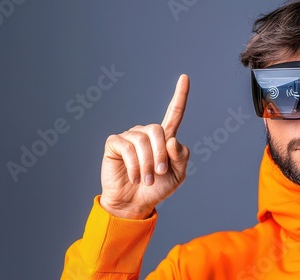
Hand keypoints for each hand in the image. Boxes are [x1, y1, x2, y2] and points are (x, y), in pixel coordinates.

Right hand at [99, 74, 189, 218]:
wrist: (135, 203)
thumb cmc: (156, 188)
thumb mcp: (177, 176)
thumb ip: (181, 158)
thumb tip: (171, 140)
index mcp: (165, 138)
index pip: (174, 113)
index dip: (180, 96)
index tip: (185, 78)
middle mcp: (147, 133)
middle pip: (157, 130)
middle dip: (160, 155)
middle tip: (157, 174)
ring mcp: (130, 137)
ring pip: (142, 140)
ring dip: (146, 164)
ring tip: (145, 180)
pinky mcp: (115, 143)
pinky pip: (127, 147)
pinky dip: (133, 165)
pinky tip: (133, 177)